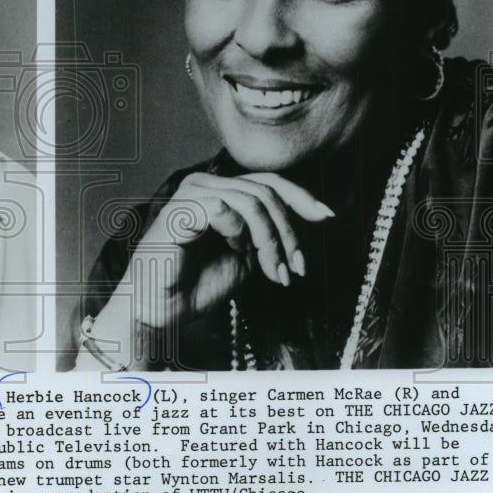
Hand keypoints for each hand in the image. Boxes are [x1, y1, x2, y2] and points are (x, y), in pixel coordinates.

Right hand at [126, 172, 333, 328]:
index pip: (268, 181)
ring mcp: (191, 194)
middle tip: (295, 269)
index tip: (327, 216)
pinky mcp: (181, 210)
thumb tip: (317, 212)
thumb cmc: (198, 285)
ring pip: (252, 200)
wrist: (165, 312)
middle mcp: (205, 185)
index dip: (301, 196)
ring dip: (271, 240)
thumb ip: (271, 231)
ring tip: (274, 271)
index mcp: (220, 191)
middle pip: (266, 191)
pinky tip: (239, 253)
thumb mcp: (249, 255)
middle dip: (289, 232)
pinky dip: (242, 234)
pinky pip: (226, 209)